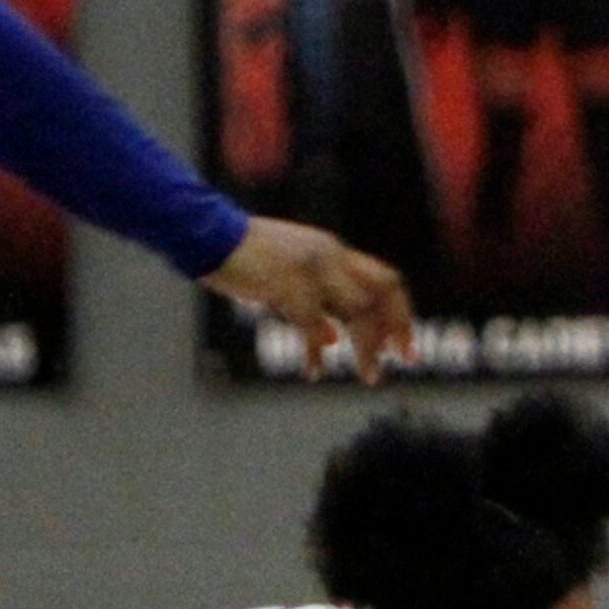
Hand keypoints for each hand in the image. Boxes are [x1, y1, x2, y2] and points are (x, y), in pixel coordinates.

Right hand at [201, 217, 413, 384]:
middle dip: (397, 329)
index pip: (385, 280)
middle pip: (381, 294)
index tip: (404, 347)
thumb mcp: (288, 276)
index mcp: (333, 251)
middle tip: (400, 361)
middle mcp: (329, 256)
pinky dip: (317, 353)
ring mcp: (310, 269)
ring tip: (369, 376)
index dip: (400, 314)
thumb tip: (334, 337)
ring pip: (357, 313)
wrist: (204, 232)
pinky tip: (314, 371)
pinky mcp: (287, 284)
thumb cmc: (243, 257)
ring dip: (367, 349)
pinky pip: (313, 327)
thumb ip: (317, 301)